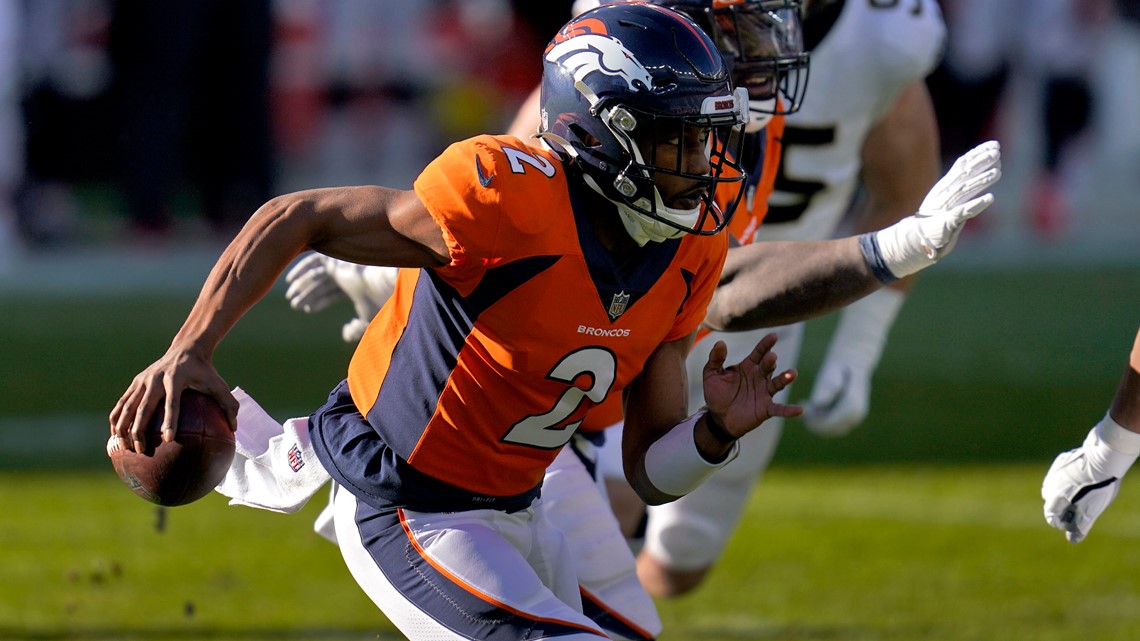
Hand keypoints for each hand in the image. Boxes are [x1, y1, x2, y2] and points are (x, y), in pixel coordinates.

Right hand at [108, 348, 237, 455]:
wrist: (186, 349)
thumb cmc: (205, 372)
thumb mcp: (218, 384)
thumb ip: (229, 404)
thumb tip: (235, 429)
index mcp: (177, 379)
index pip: (172, 403)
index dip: (170, 420)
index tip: (168, 439)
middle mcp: (156, 379)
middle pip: (143, 407)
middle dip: (139, 430)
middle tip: (140, 450)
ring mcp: (143, 380)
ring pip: (127, 406)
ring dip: (122, 427)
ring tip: (124, 447)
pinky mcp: (136, 382)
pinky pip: (122, 403)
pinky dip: (117, 419)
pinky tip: (116, 436)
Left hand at [285, 253, 398, 341]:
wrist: (381, 286)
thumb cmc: (376, 304)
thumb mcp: (366, 321)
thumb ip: (356, 329)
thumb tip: (345, 333)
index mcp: (355, 287)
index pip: (332, 293)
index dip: (319, 301)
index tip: (307, 309)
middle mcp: (347, 275)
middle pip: (322, 284)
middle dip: (308, 294)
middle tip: (294, 304)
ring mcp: (340, 265)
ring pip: (317, 274)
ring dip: (303, 285)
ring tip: (291, 297)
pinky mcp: (335, 258)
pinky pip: (314, 261)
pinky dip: (302, 269)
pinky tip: (291, 280)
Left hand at [702, 333, 802, 438]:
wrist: (718, 418)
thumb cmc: (717, 393)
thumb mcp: (711, 374)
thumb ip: (715, 359)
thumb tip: (720, 343)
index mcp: (748, 366)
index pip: (759, 352)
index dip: (766, 344)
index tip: (773, 336)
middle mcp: (760, 377)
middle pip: (768, 366)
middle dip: (770, 361)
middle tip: (771, 357)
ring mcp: (765, 393)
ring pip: (778, 383)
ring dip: (785, 378)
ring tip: (792, 373)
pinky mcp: (766, 409)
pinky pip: (779, 409)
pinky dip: (789, 410)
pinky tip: (800, 410)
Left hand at [801, 288, 903, 436]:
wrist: (853, 361)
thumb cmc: (837, 366)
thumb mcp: (829, 375)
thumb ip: (825, 389)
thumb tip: (817, 403)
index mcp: (851, 406)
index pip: (829, 425)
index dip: (813, 424)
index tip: (800, 416)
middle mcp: (856, 415)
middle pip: (830, 429)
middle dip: (814, 424)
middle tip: (801, 414)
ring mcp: (856, 417)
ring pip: (832, 429)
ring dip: (818, 422)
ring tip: (808, 406)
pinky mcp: (853, 416)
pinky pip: (836, 425)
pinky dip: (824, 420)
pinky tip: (815, 407)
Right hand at [873, 140, 1000, 277]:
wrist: (914, 241)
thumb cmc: (934, 220)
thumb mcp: (945, 198)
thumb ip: (960, 185)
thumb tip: (980, 169)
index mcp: (944, 187)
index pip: (962, 165)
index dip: (977, 154)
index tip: (994, 145)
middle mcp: (944, 194)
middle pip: (964, 174)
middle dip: (980, 162)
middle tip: (997, 152)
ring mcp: (944, 208)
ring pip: (964, 190)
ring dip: (981, 181)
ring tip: (997, 172)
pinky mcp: (946, 223)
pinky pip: (963, 212)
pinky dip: (976, 204)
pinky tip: (990, 198)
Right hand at [1042, 418, 1139, 542]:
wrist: (1103, 458)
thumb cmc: (1098, 486)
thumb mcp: (1092, 510)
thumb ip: (1080, 525)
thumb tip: (1072, 539)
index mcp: (1055, 498)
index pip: (1050, 516)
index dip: (1061, 523)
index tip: (1072, 523)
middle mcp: (1050, 484)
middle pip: (1049, 501)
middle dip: (1061, 507)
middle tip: (1077, 508)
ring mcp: (1054, 470)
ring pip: (1052, 485)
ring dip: (1061, 493)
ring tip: (1078, 494)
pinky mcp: (1061, 460)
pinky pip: (1058, 473)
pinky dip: (1065, 479)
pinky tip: (1079, 478)